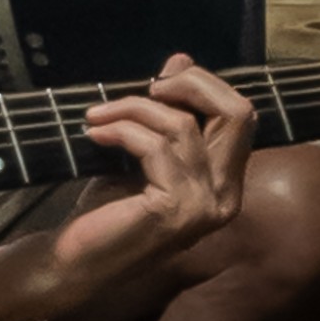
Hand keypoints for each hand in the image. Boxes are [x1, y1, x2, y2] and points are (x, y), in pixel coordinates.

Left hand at [43, 54, 255, 309]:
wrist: (78, 260)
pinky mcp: (176, 208)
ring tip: (96, 117)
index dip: (203, 85)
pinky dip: (120, 130)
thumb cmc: (110, 209)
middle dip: (188, 84)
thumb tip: (180, 60)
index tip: (157, 83)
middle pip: (236, 112)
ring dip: (132, 108)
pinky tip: (94, 134)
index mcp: (225, 182)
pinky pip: (154, 146)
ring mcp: (205, 205)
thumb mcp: (142, 151)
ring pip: (182, 124)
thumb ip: (167, 113)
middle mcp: (226, 196)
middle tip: (145, 88)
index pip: (241, 115)